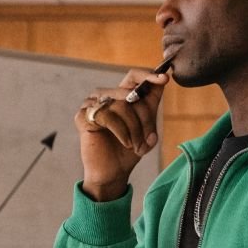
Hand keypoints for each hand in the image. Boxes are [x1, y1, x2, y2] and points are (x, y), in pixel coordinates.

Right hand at [75, 68, 168, 200]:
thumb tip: (162, 83)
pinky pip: (109, 116)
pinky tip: (124, 142)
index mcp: (120, 95)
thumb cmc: (129, 150)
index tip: (164, 79)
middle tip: (147, 138)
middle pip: (132, 93)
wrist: (115, 172)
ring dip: (134, 128)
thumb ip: (152, 105)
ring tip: (135, 144)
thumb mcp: (147, 127)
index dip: (148, 75)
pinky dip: (122, 132)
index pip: (133, 76)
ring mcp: (92, 104)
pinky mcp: (83, 116)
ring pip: (122, 105)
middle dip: (145, 118)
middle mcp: (106, 96)